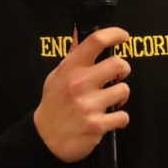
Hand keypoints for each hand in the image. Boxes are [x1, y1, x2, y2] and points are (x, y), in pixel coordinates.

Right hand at [34, 26, 131, 161]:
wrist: (44, 138)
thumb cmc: (54, 103)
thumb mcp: (57, 75)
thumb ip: (73, 54)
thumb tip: (79, 30)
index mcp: (70, 68)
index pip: (96, 41)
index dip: (115, 34)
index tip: (123, 36)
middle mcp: (79, 84)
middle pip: (119, 64)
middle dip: (123, 70)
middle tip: (116, 77)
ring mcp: (88, 105)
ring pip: (124, 90)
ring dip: (120, 97)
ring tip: (109, 101)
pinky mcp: (96, 125)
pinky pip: (122, 116)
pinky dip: (119, 119)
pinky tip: (108, 118)